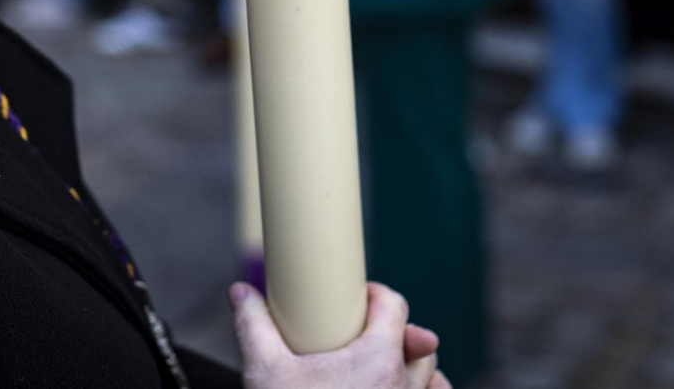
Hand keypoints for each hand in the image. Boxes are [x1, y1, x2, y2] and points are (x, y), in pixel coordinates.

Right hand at [230, 281, 450, 388]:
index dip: (376, 295)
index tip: (357, 299)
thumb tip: (240, 293)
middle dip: (395, 332)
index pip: (395, 307)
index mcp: (378, 359)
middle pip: (417, 343)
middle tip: (363, 335)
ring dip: (414, 369)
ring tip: (386, 370)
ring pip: (432, 380)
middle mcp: (405, 386)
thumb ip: (253, 325)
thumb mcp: (264, 371)